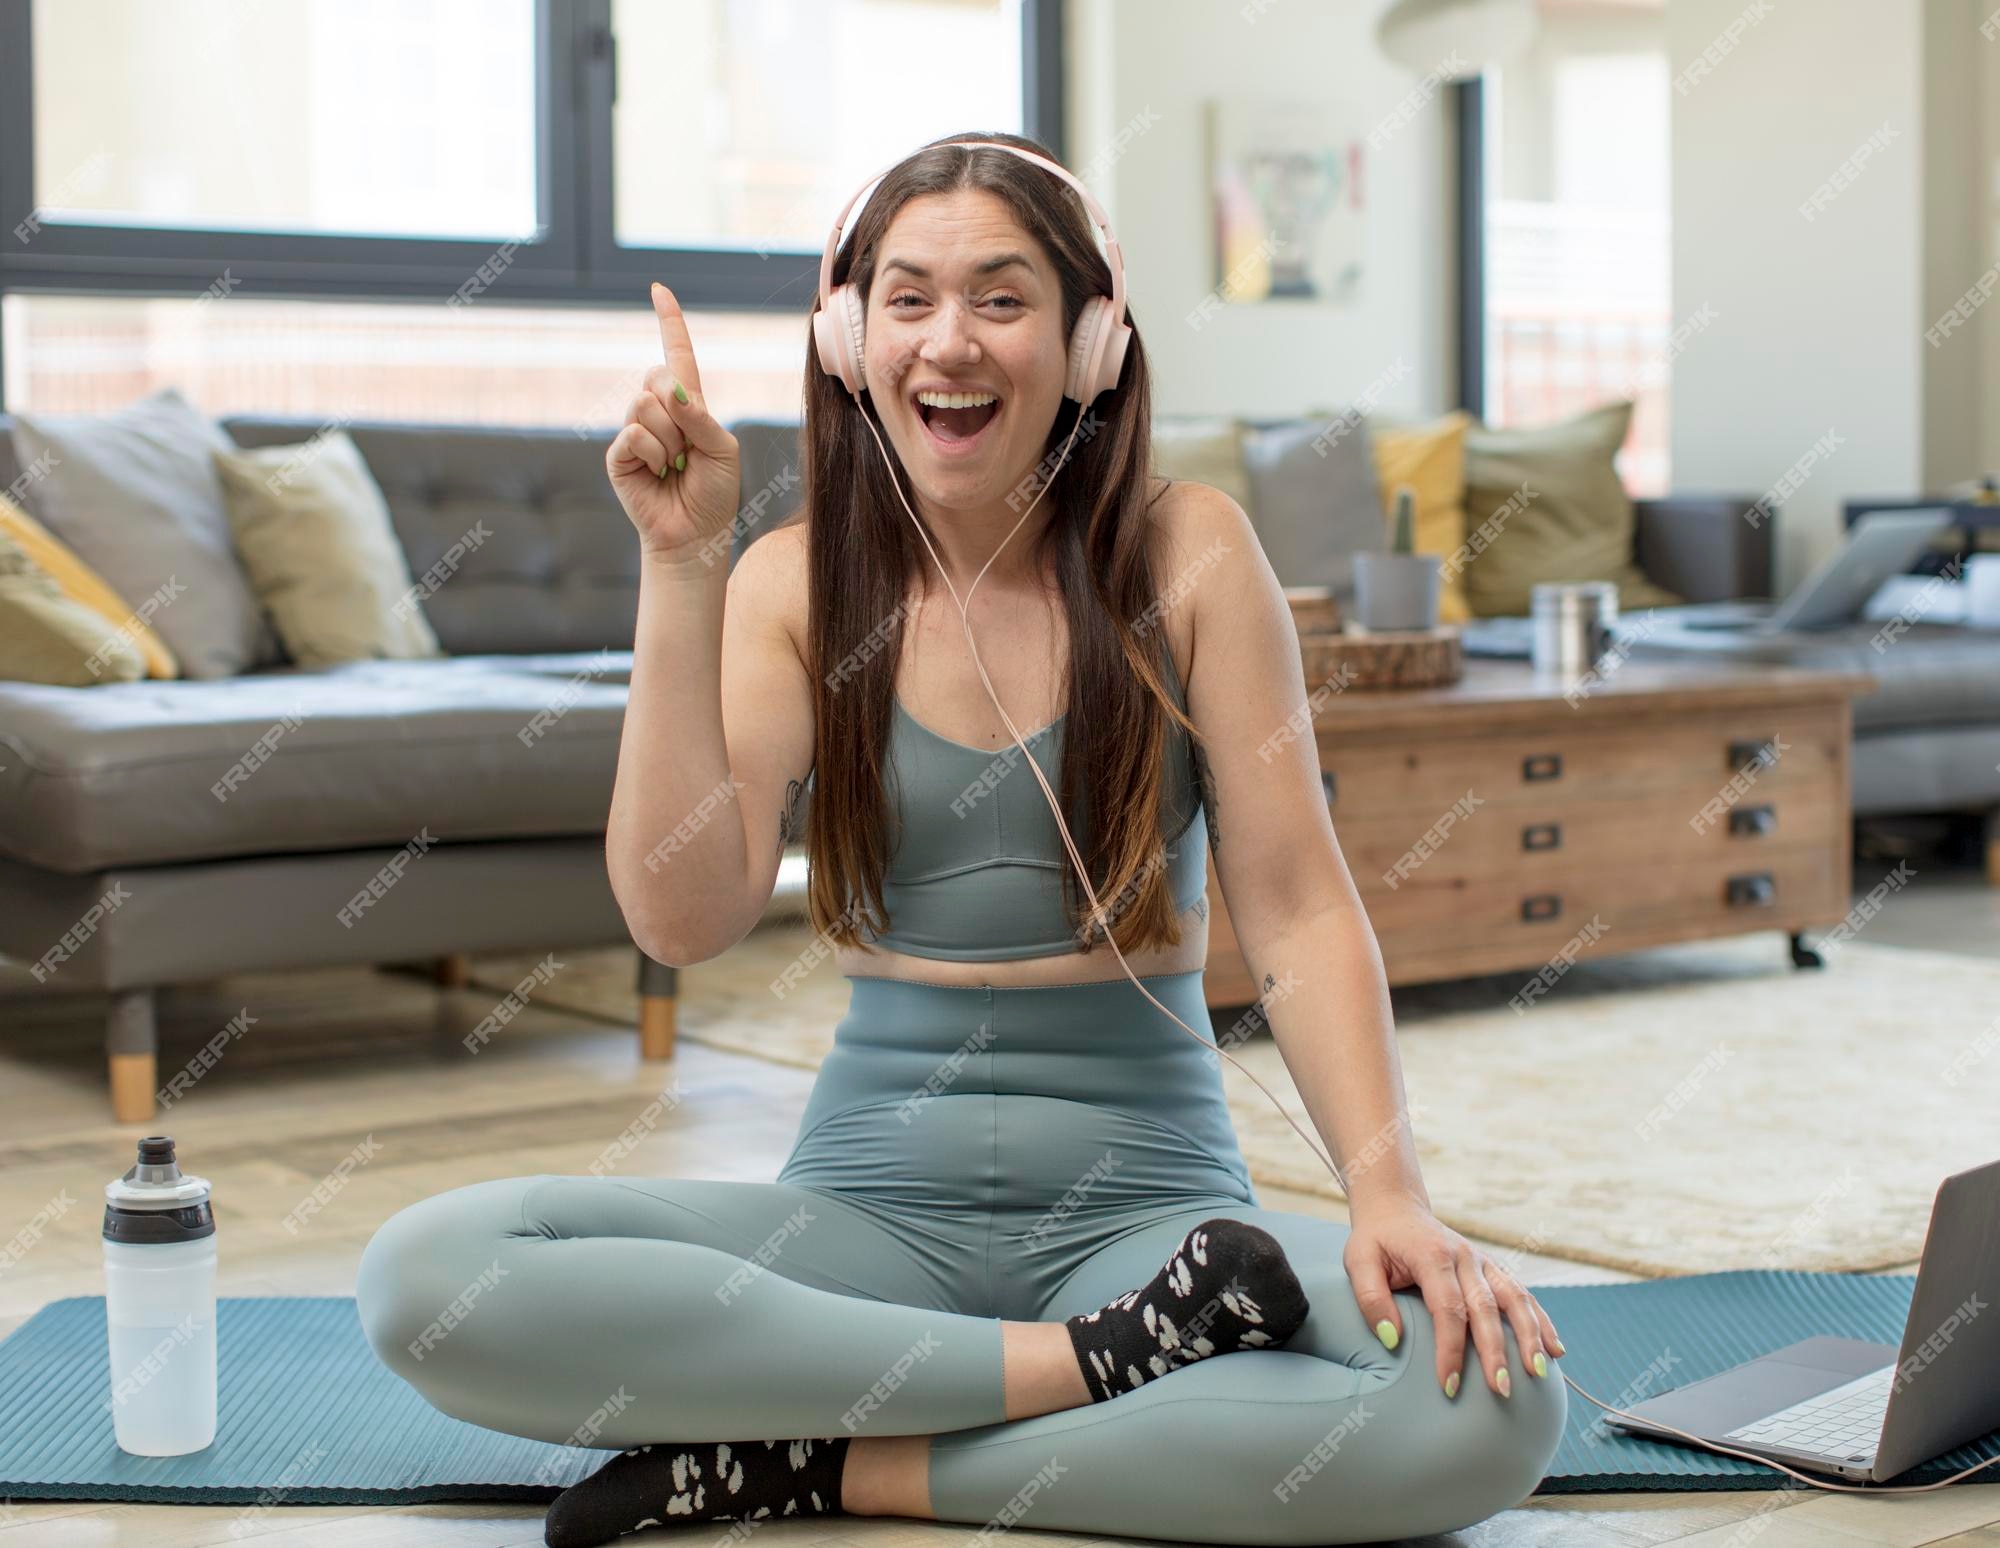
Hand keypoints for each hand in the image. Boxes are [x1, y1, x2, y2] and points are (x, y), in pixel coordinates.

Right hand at [605, 283, 743, 561]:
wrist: (695, 535)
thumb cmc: (714, 493)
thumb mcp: (722, 450)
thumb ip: (701, 416)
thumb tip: (671, 389)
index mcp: (689, 405)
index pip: (677, 356)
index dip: (669, 322)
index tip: (658, 289)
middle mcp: (658, 412)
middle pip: (658, 376)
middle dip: (679, 411)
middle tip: (689, 450)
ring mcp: (635, 432)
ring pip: (644, 405)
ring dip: (669, 439)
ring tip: (675, 466)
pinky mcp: (619, 456)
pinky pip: (633, 434)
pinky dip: (653, 454)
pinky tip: (659, 475)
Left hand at [1342, 1194, 1565, 1398]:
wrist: (1396, 1208)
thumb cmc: (1377, 1240)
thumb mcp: (1358, 1262)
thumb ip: (1370, 1298)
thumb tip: (1391, 1339)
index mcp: (1432, 1256)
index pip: (1447, 1309)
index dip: (1450, 1349)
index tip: (1448, 1386)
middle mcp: (1465, 1257)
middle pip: (1486, 1308)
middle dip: (1496, 1352)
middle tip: (1502, 1390)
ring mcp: (1483, 1261)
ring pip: (1515, 1299)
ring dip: (1530, 1336)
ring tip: (1539, 1373)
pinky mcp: (1492, 1268)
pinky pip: (1522, 1294)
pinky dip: (1541, 1321)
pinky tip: (1555, 1350)